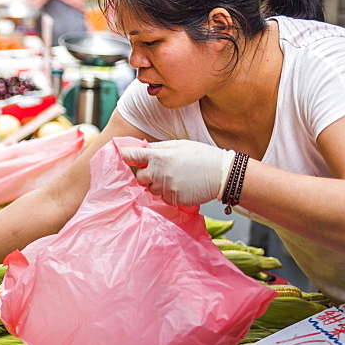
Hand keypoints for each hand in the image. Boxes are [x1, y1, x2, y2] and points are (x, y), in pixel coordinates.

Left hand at [119, 140, 233, 206]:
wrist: (221, 174)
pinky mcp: (173, 199)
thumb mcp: (179, 145)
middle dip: (145, 175)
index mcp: (158, 156)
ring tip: (175, 178)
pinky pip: (163, 198)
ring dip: (157, 185)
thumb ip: (158, 148)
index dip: (125, 155)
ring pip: (151, 189)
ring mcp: (165, 188)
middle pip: (139, 177)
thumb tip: (142, 148)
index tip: (122, 156)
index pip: (131, 155)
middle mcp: (158, 173)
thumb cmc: (201, 156)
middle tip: (159, 170)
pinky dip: (168, 194)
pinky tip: (181, 186)